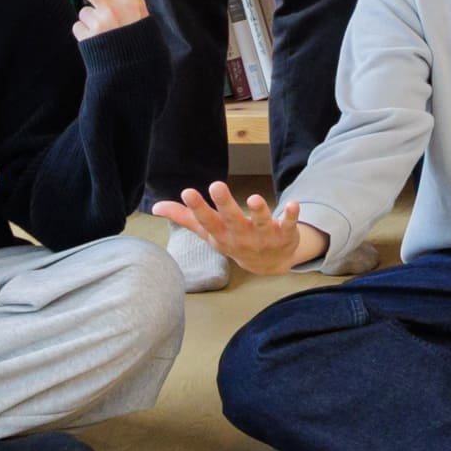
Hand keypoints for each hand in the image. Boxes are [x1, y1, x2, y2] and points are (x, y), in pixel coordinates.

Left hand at [42, 0, 151, 39]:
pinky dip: (87, 35)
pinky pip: (80, 28)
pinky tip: (99, 44)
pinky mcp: (87, 36)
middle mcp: (114, 9)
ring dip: (91, 23)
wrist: (133, 74)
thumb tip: (86, 11)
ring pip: (83, 14)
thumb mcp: (139, 22)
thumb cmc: (138, 46)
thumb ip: (120, 9)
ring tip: (106, 36)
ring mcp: (99, 23)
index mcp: (134, 4)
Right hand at [151, 179, 326, 276]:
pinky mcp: (285, 233)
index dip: (197, 207)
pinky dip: (291, 215)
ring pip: (260, 223)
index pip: (207, 221)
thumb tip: (156, 207)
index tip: (188, 191)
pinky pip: (288, 224)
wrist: (268, 264)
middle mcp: (241, 236)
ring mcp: (263, 236)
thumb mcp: (209, 233)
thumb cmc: (233, 242)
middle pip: (232, 219)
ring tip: (255, 197)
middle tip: (217, 185)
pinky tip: (294, 204)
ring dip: (259, 211)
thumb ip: (185, 219)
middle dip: (225, 204)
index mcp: (221, 234)